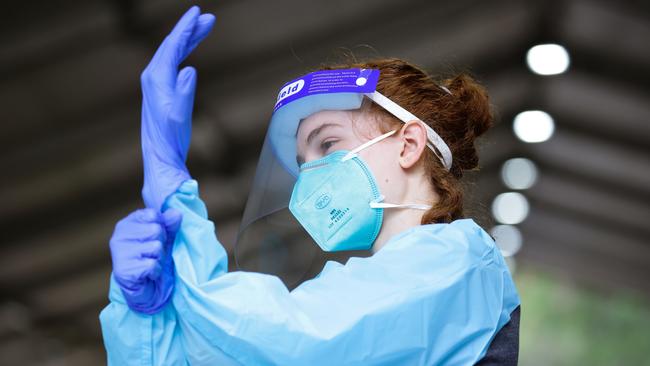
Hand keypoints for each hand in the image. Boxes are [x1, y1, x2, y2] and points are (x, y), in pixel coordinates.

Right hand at [109, 208, 182, 313]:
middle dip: (161, 244)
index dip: (162, 227)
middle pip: (155, 229)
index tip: (155, 238)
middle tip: (153, 254)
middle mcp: (118, 236)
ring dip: (159, 258)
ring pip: (155, 247)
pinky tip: (148, 274)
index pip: (153, 214)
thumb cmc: (154, 258)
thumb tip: (176, 213)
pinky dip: (155, 271)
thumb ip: (169, 223)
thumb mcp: (165, 237)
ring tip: (150, 263)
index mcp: (127, 224)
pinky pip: (152, 264)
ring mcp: (119, 253)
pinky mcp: (122, 270)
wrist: (147, 288)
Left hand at [141, 6, 215, 211]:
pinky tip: (190, 53)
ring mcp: (154, 84)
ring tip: (204, 29)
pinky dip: (182, 53)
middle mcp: (152, 77)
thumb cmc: (171, 138)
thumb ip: (184, 91)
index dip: (185, 28)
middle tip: (208, 18)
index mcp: (156, 79)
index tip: (197, 12)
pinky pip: (171, 64)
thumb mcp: (179, 116)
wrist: (160, 156)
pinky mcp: (159, 92)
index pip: (172, 45)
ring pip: (172, 53)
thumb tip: (189, 68)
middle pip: (172, 45)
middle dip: (189, 30)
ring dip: (188, 40)